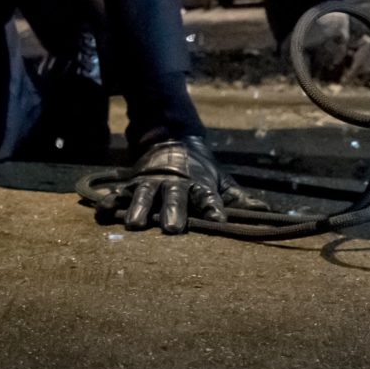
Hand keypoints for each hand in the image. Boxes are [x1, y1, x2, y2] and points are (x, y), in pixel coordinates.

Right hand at [107, 135, 266, 233]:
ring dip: (139, 208)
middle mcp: (176, 183)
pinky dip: (111, 201)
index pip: (209, 196)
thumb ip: (240, 199)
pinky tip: (102, 210)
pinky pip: (120, 192)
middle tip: (173, 229)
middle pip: (175, 197)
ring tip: (133, 225)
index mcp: (199, 184)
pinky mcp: (133, 182)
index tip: (219, 219)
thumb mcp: (222, 181)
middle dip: (174, 212)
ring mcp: (152, 181)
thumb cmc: (201, 170)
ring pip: (145, 195)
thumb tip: (268, 213)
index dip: (214, 207)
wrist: (173, 139)